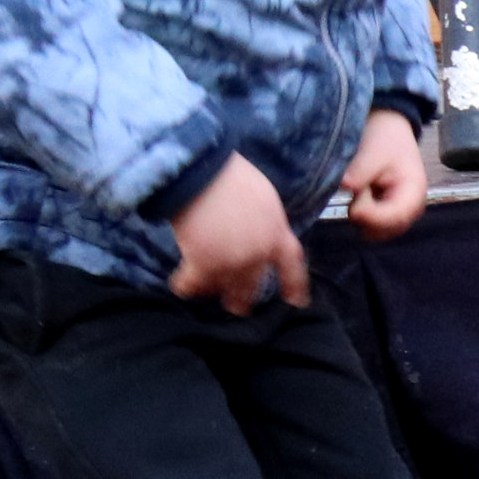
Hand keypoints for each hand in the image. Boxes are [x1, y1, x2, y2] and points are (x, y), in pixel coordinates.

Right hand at [169, 154, 307, 309]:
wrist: (202, 170)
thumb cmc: (232, 175)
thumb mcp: (265, 198)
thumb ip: (267, 222)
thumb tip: (262, 231)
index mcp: (278, 236)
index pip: (293, 268)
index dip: (295, 287)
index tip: (296, 303)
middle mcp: (259, 255)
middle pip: (255, 286)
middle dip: (245, 299)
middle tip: (238, 307)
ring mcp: (232, 262)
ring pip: (225, 289)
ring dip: (216, 294)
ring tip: (209, 296)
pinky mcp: (203, 264)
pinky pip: (193, 285)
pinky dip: (186, 287)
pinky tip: (182, 287)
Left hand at [339, 109, 426, 239]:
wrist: (388, 128)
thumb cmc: (385, 137)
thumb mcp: (373, 151)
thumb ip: (360, 172)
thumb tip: (344, 187)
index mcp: (414, 192)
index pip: (394, 218)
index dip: (372, 216)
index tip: (353, 207)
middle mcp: (411, 208)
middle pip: (386, 231)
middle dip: (366, 217)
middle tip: (357, 192)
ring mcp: (400, 213)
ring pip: (377, 232)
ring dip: (362, 217)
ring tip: (360, 190)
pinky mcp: (388, 214)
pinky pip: (373, 227)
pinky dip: (362, 216)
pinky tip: (360, 196)